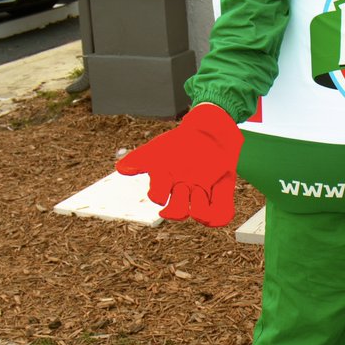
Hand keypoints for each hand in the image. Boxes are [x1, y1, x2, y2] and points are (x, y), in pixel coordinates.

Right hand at [115, 103, 243, 226]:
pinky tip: (220, 209)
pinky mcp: (221, 191)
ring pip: (200, 215)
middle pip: (178, 212)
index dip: (158, 195)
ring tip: (199, 191)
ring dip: (199, 209)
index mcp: (167, 183)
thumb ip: (139, 158)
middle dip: (178, 207)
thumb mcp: (158, 148)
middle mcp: (183, 192)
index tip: (161, 185)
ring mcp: (203, 193)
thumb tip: (121, 168)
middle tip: (184, 189)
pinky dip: (222, 215)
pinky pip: (222, 213)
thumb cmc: (179, 142)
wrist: (208, 130)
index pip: (159, 197)